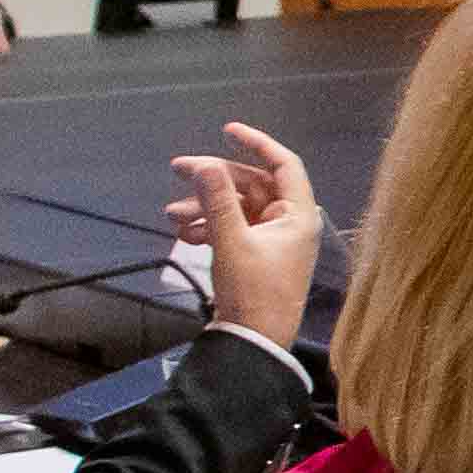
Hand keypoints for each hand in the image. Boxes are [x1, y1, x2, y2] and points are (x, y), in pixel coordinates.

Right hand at [170, 120, 325, 347]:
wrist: (252, 342)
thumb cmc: (252, 292)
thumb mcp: (231, 242)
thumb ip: (216, 200)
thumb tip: (203, 164)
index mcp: (299, 215)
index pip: (283, 164)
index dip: (257, 143)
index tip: (227, 130)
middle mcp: (291, 223)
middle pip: (252, 185)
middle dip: (213, 180)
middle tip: (177, 171)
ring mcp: (274, 239)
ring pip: (237, 207)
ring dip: (205, 206)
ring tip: (173, 215)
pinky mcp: (257, 255)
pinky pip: (232, 227)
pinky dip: (209, 225)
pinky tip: (183, 232)